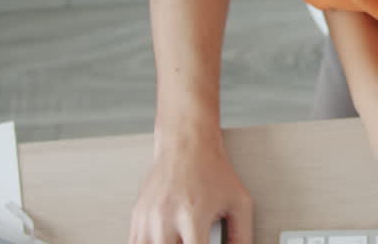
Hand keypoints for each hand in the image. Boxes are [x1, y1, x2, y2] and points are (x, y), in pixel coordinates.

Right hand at [128, 127, 252, 243]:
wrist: (187, 144)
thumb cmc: (212, 170)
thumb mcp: (239, 201)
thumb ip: (242, 233)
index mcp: (192, 215)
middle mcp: (166, 217)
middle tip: (194, 239)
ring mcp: (148, 218)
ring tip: (179, 238)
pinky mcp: (137, 216)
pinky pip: (135, 242)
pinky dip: (149, 243)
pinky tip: (165, 239)